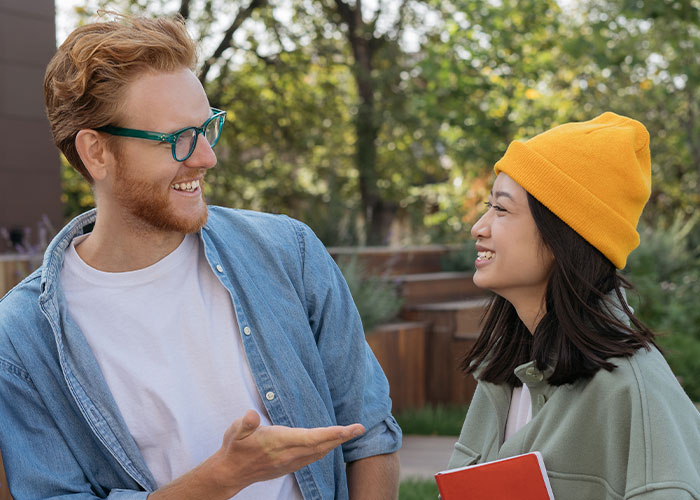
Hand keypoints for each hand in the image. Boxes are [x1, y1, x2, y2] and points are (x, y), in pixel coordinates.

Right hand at [151, 410, 364, 498]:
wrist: (230, 473)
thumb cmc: (234, 448)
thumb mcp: (235, 431)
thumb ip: (245, 424)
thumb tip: (250, 416)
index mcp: (279, 442)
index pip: (311, 438)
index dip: (330, 434)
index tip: (347, 429)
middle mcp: (289, 454)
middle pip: (321, 446)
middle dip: (342, 437)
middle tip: (360, 428)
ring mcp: (291, 462)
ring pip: (320, 453)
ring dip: (336, 443)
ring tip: (351, 432)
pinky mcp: (290, 466)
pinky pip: (314, 457)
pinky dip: (326, 448)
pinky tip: (331, 444)